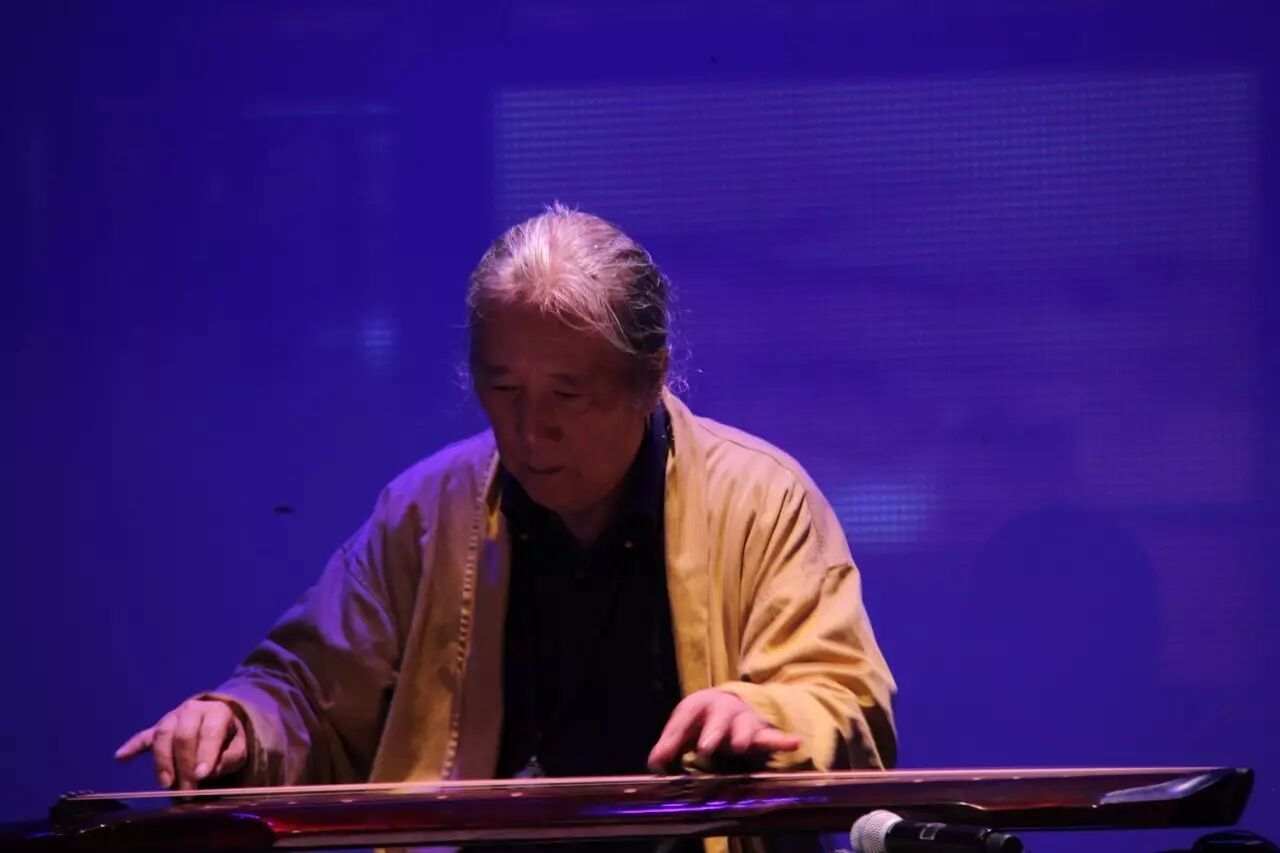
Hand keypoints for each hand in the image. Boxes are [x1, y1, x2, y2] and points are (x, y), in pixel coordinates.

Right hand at [114, 699, 247, 789]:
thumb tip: (209, 771)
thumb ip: (229, 758)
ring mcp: (172, 718)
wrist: (219, 721)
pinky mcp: (157, 728)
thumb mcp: (239, 748)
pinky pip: (143, 736)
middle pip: (183, 734)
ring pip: (162, 735)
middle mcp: (192, 710)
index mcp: (217, 712)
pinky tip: (121, 757)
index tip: (201, 776)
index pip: (209, 731)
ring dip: (162, 761)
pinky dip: (132, 746)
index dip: (205, 753)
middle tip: (187, 790)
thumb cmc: (230, 739)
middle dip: (183, 764)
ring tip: (166, 784)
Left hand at [647, 689, 801, 771]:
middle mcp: (723, 710)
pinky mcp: (760, 733)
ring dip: (743, 735)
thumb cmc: (701, 720)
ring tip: (741, 746)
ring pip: (745, 726)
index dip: (672, 737)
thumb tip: (655, 767)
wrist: (728, 702)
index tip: (663, 757)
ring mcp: (743, 721)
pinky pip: (772, 737)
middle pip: (718, 720)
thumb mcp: (683, 728)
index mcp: (699, 705)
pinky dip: (783, 740)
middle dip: (713, 732)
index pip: (684, 719)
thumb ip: (669, 746)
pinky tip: (794, 743)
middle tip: (706, 748)